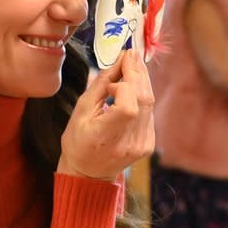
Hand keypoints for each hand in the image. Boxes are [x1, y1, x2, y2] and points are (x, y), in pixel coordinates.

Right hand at [58, 50, 154, 181]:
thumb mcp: (81, 111)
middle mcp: (127, 143)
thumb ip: (100, 85)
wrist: (89, 173)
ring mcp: (141, 145)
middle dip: (137, 72)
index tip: (116, 70)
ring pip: (149, 103)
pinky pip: (149, 112)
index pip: (128, 106)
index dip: (125, 84)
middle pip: (142, 100)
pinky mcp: (148, 143)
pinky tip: (134, 86)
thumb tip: (118, 61)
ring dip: (142, 80)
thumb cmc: (78, 141)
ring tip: (133, 63)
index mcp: (105, 137)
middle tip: (131, 54)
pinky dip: (143, 96)